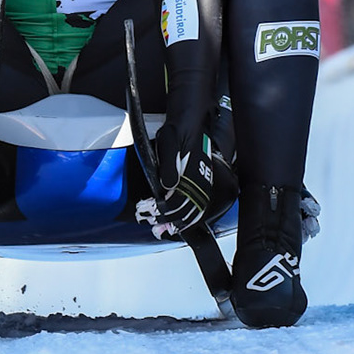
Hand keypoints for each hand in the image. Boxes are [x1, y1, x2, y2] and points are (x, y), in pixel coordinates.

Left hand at [150, 119, 235, 236]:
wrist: (189, 125)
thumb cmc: (178, 133)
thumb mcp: (168, 144)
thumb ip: (169, 166)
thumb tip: (168, 186)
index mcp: (191, 174)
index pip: (179, 201)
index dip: (164, 211)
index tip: (151, 213)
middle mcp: (199, 181)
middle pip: (186, 210)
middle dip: (168, 220)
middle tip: (152, 224)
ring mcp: (202, 184)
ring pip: (193, 211)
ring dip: (177, 222)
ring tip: (163, 228)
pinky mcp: (201, 184)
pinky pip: (197, 206)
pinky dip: (186, 217)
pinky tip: (177, 222)